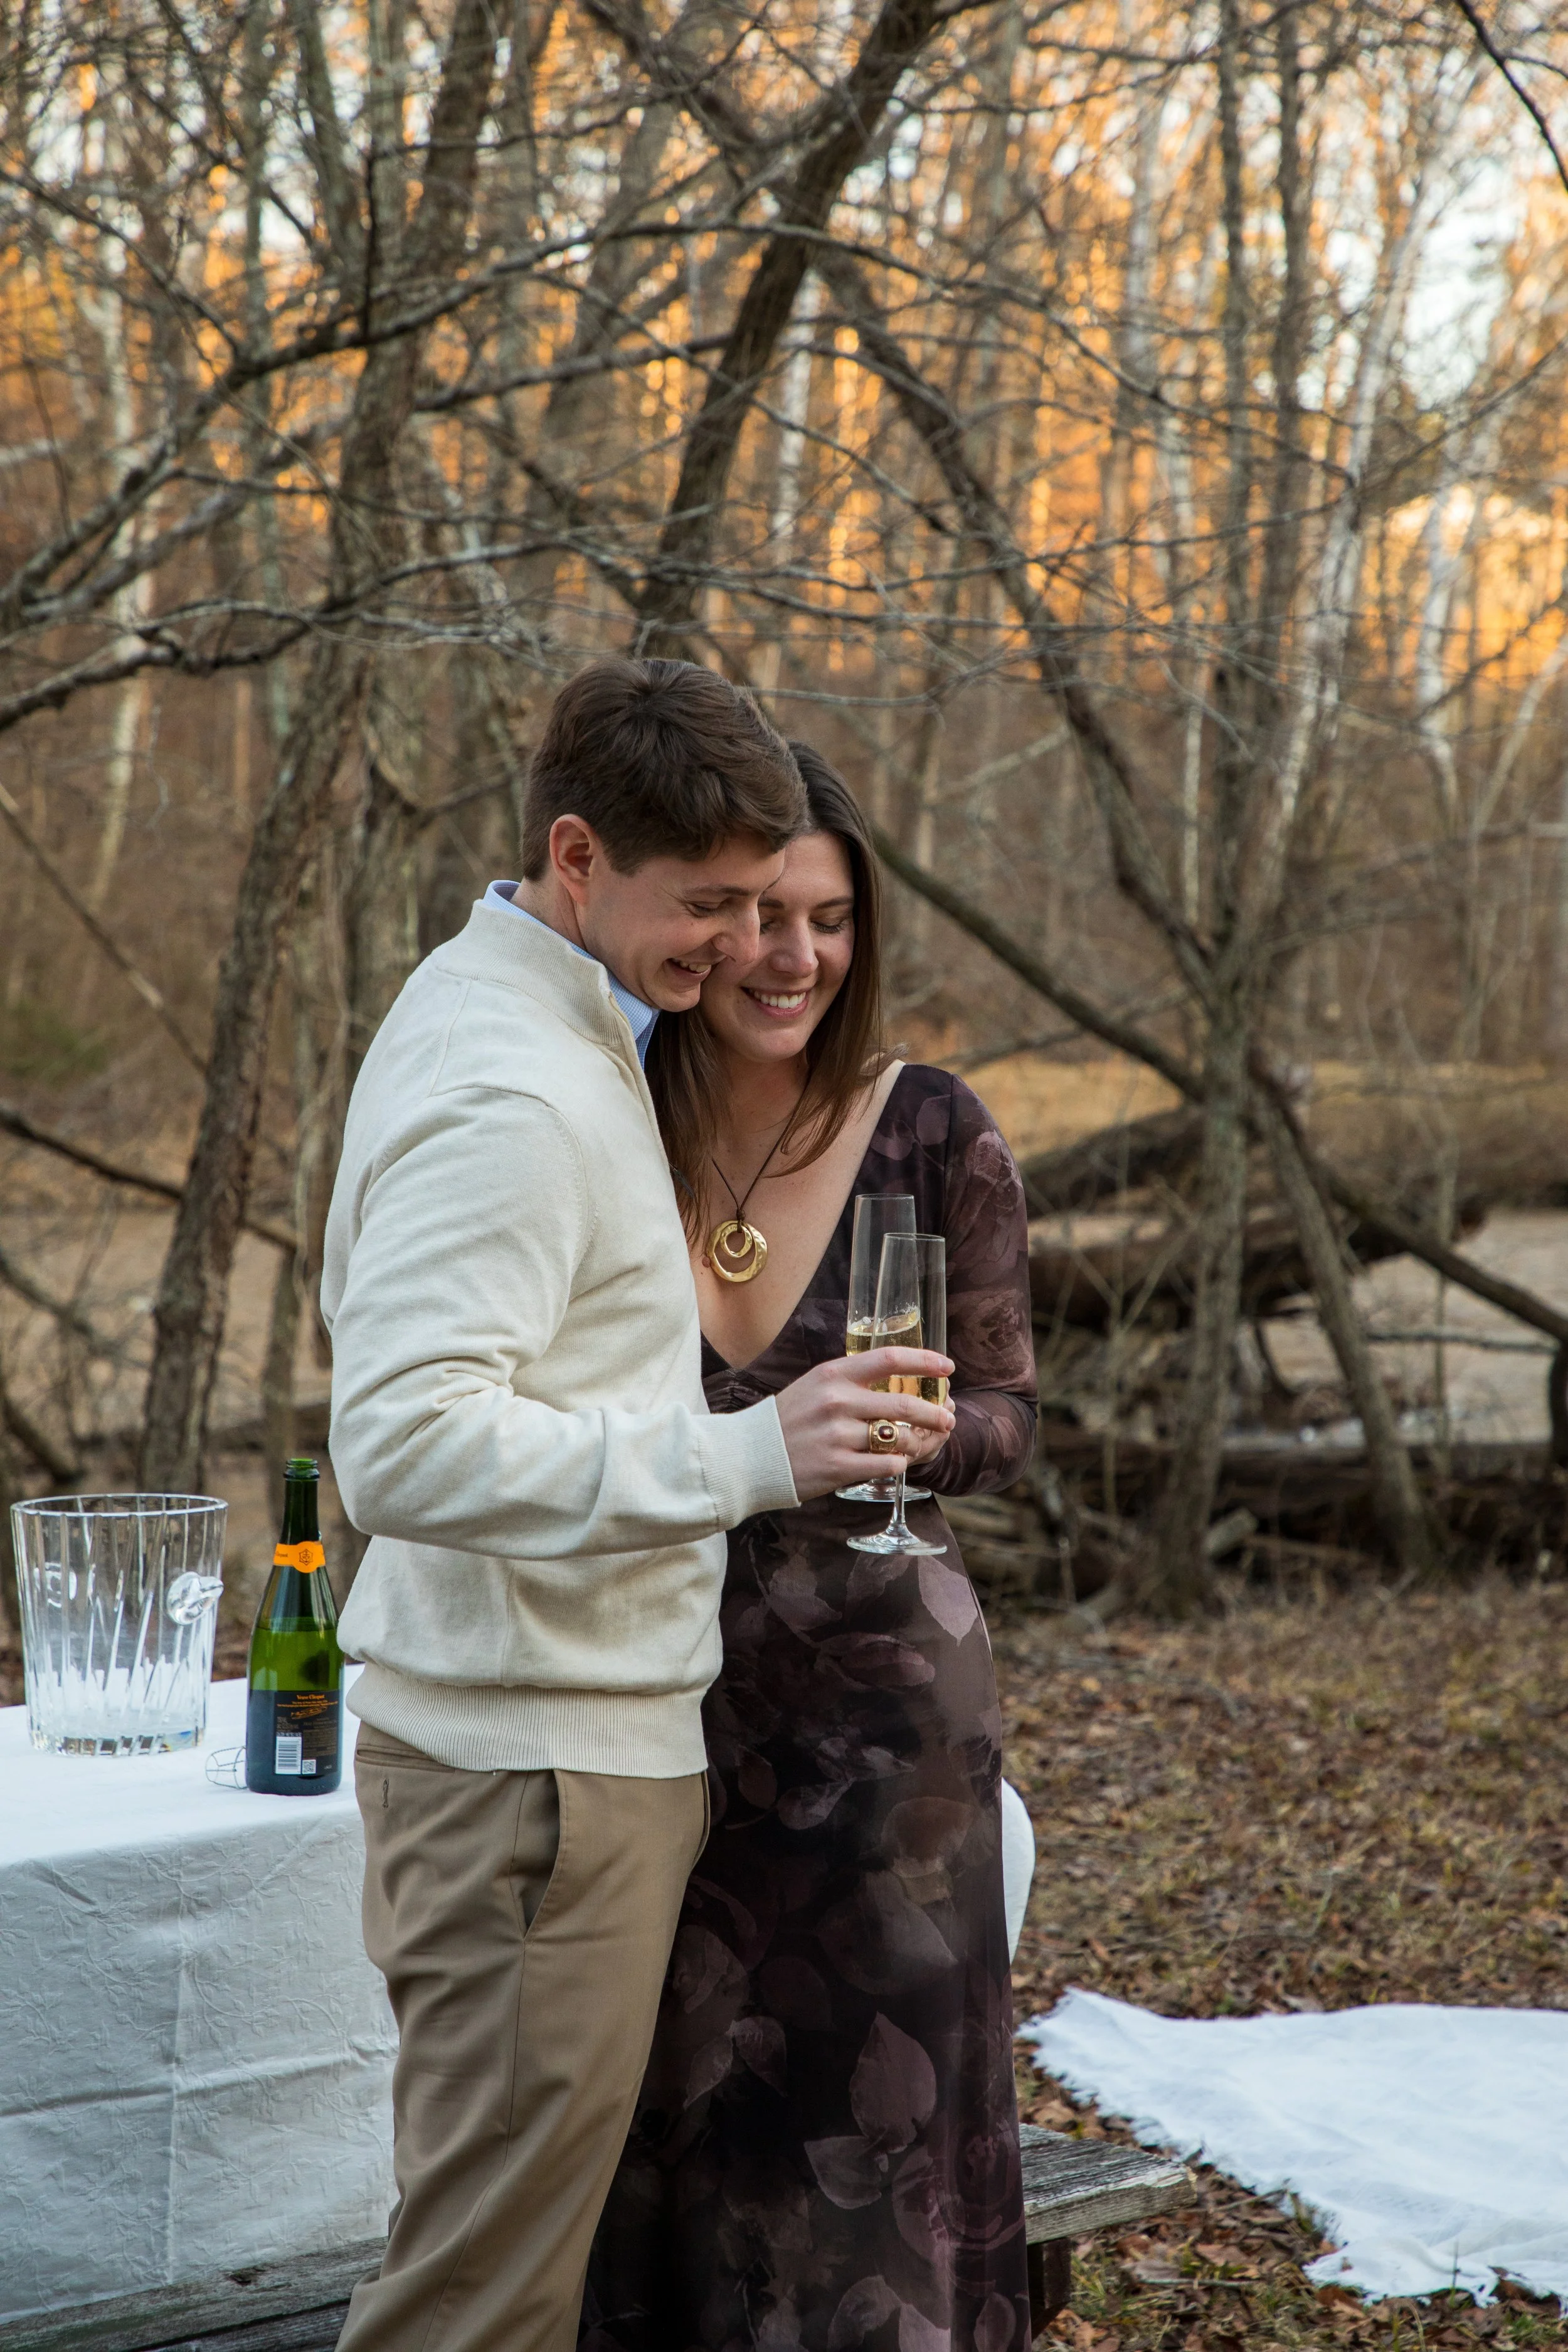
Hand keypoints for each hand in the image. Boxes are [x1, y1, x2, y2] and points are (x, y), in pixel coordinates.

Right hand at [774, 1349, 955, 1502]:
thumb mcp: (815, 1386)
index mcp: (833, 1374)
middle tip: (948, 1419)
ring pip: (900, 1438)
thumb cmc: (788, 1419)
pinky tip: (896, 1463)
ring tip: (921, 1444)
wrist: (750, 1456)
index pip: (889, 1358)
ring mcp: (837, 1436)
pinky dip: (898, 1464)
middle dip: (934, 1413)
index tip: (947, 1368)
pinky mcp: (837, 1467)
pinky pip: (886, 1465)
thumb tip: (900, 1383)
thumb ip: (852, 1381)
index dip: (924, 1361)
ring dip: (919, 1442)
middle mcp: (837, 1401)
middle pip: (903, 1403)